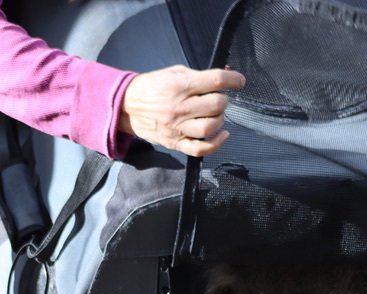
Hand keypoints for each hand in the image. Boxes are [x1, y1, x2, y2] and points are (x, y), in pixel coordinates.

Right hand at [118, 65, 245, 156]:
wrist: (127, 107)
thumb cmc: (152, 87)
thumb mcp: (174, 72)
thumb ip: (199, 75)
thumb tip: (227, 73)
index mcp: (180, 85)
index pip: (215, 81)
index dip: (233, 80)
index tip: (239, 81)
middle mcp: (180, 107)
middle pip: (217, 105)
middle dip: (223, 100)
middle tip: (218, 99)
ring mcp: (178, 127)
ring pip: (211, 126)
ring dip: (220, 119)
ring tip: (215, 115)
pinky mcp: (176, 143)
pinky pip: (201, 149)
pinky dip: (216, 144)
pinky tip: (222, 134)